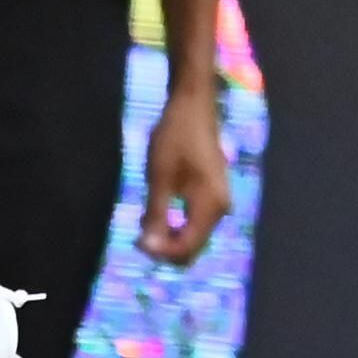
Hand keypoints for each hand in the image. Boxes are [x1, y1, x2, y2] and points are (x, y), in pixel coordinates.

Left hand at [142, 87, 233, 263]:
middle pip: (194, 245)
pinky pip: (196, 221)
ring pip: (194, 234)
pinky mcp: (214, 194)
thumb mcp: (160, 178)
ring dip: (170, 235)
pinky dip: (177, 223)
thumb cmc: (175, 138)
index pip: (186, 247)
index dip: (161, 252)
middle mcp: (221, 209)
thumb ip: (156, 215)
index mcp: (210, 207)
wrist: (193, 106)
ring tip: (145, 222)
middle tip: (138, 234)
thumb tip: (149, 248)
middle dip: (166, 247)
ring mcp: (219, 201)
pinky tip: (158, 211)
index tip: (136, 241)